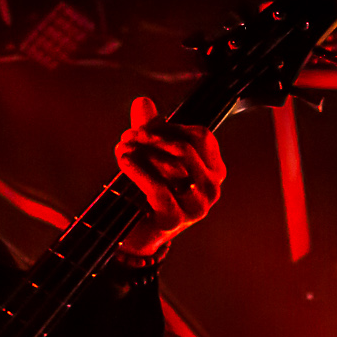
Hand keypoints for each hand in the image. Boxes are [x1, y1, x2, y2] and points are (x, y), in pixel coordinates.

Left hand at [115, 97, 225, 254]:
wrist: (136, 235)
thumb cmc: (148, 194)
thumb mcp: (151, 158)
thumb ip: (150, 130)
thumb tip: (142, 101)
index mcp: (214, 170)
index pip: (200, 136)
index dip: (169, 127)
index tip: (142, 128)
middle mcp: (211, 189)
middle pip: (185, 148)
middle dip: (152, 137)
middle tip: (128, 136)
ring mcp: (196, 207)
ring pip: (171, 166)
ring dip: (141, 151)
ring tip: (121, 147)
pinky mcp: (175, 220)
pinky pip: (157, 188)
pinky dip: (137, 169)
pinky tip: (123, 160)